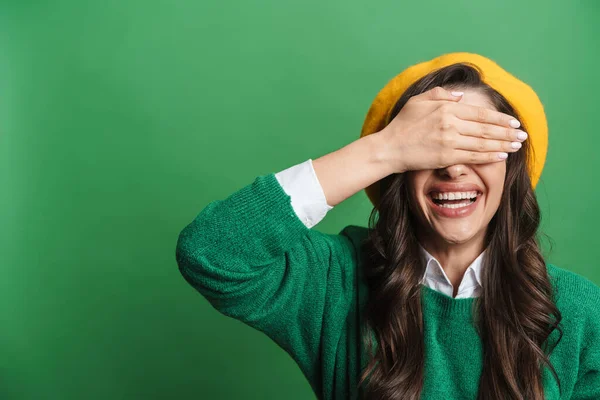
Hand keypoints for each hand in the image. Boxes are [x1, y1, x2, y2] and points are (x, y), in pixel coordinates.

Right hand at [376, 86, 527, 173]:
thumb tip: (462, 96)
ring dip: (503, 144)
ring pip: (483, 143)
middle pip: (486, 128)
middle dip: (508, 132)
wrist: (389, 148)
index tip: (514, 122)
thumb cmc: (402, 124)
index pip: (480, 113)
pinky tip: (501, 156)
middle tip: (523, 135)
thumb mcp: (418, 101)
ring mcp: (449, 141)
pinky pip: (473, 156)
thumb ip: (441, 95)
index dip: (500, 118)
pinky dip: (489, 156)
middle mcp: (451, 123)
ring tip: (516, 146)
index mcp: (446, 108)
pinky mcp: (446, 157)